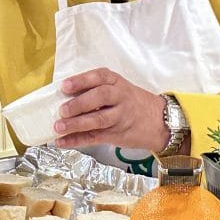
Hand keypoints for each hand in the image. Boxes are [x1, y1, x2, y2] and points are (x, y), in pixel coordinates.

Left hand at [52, 67, 167, 151]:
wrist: (161, 121)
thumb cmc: (133, 103)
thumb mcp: (120, 89)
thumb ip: (96, 90)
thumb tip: (62, 97)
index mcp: (117, 82)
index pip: (99, 77)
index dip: (81, 81)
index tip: (65, 86)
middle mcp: (120, 97)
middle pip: (100, 97)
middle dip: (79, 103)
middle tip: (62, 110)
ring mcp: (120, 117)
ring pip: (98, 119)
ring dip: (76, 124)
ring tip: (58, 127)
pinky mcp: (117, 135)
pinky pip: (95, 137)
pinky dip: (77, 140)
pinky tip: (61, 142)